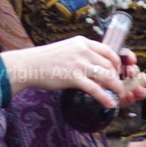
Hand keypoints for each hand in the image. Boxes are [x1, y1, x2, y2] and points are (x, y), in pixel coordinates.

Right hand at [0, 35, 125, 107]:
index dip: (117, 63)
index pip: (108, 51)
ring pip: (106, 76)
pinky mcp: (73, 77)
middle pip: (109, 64)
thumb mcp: (65, 48)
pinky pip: (95, 89)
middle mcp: (82, 50)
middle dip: (117, 77)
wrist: (27, 65)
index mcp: (81, 42)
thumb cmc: (43, 59)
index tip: (117, 71)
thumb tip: (93, 64)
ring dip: (116, 88)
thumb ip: (80, 53)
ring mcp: (78, 63)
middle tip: (117, 86)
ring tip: (118, 96)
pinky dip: (105, 97)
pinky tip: (110, 104)